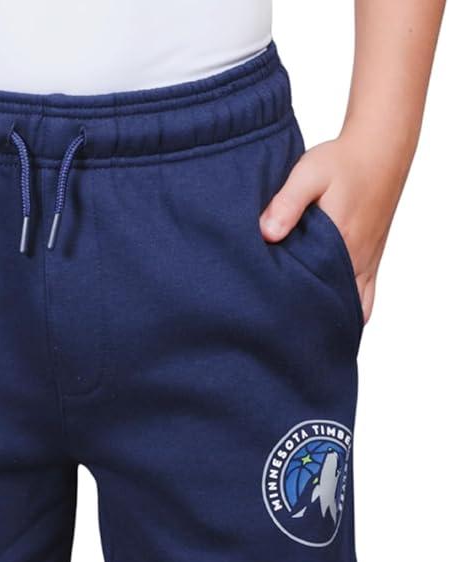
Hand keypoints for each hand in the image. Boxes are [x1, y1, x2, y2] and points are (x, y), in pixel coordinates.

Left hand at [260, 128, 406, 322]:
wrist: (379, 148)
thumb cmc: (341, 160)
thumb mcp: (309, 173)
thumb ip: (287, 203)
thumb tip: (266, 233)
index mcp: (340, 245)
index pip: (315, 294)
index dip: (294, 311)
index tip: (271, 320)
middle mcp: (356, 260)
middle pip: (333, 308)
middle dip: (309, 321)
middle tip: (282, 330)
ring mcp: (367, 264)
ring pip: (351, 309)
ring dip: (329, 318)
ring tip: (303, 328)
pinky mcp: (371, 261)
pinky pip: (365, 301)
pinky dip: (349, 312)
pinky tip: (329, 317)